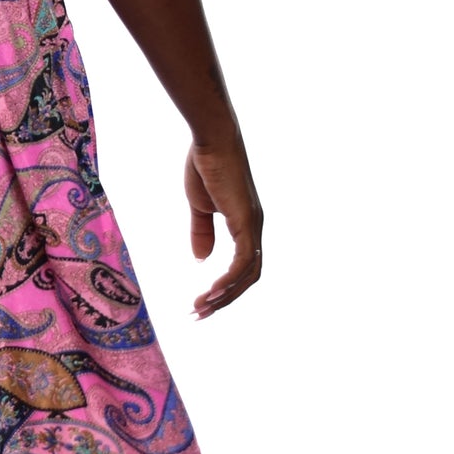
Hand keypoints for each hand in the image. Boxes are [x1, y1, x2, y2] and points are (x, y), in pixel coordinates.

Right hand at [185, 130, 262, 316]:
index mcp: (245, 223)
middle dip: (225, 299)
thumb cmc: (205, 164)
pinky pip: (243, 261)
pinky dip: (229, 281)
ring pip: (248, 274)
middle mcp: (254, 227)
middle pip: (248, 276)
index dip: (225, 287)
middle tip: (200, 315)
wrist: (211, 139)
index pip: (243, 266)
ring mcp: (253, 225)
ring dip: (225, 296)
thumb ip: (202, 231)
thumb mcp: (200, 205)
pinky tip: (212, 292)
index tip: (201, 302)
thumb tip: (202, 260)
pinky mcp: (246, 221)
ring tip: (201, 309)